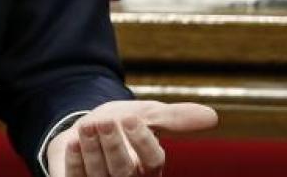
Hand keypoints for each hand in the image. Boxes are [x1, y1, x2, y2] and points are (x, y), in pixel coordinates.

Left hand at [47, 100, 217, 176]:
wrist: (87, 129)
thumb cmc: (121, 124)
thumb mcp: (147, 115)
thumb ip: (174, 117)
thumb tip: (212, 116)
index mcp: (149, 166)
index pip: (152, 160)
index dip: (143, 141)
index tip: (131, 118)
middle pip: (124, 170)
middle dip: (114, 146)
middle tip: (106, 121)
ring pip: (100, 174)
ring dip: (92, 150)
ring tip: (87, 125)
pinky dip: (76, 161)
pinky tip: (73, 142)